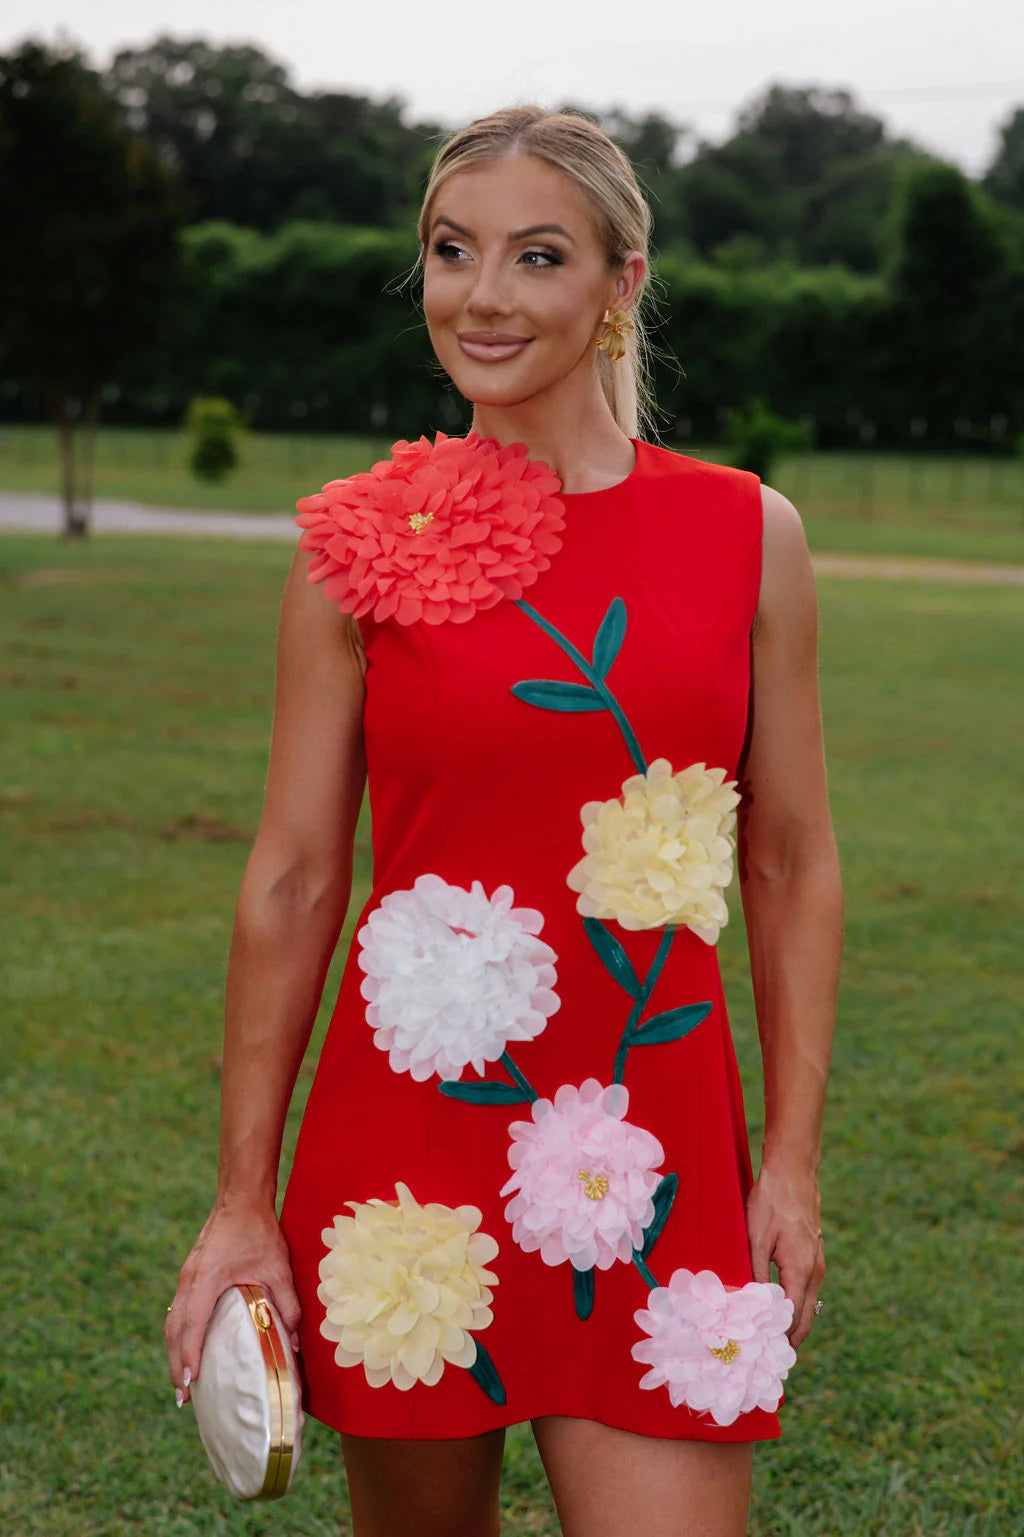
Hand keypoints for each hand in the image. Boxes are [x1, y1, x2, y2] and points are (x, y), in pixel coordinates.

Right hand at [163, 1200, 301, 1406]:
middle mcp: (189, 1279)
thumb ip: (288, 1305)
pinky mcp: (190, 1272)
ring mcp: (186, 1275)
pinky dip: (179, 1332)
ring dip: (174, 1350)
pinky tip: (188, 1346)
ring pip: (173, 1320)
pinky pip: (179, 1309)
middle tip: (182, 1396)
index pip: (191, 1326)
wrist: (241, 1198)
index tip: (189, 1384)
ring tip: (182, 1380)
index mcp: (205, 1280)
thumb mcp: (278, 1268)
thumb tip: (295, 1342)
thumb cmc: (259, 1230)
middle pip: (174, 1329)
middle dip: (175, 1364)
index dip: (188, 1357)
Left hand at [745, 1162, 824, 1348]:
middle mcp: (815, 1272)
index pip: (792, 1317)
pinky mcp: (814, 1255)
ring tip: (768, 1336)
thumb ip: (755, 1272)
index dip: (779, 1338)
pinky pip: (807, 1289)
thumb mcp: (756, 1237)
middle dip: (789, 1338)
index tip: (763, 1353)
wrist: (794, 1172)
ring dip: (792, 1322)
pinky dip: (795, 1304)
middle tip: (767, 1356)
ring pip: (808, 1304)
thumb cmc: (772, 1201)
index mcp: (801, 1270)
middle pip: (805, 1318)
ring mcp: (818, 1264)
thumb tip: (752, 1304)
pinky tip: (777, 1307)